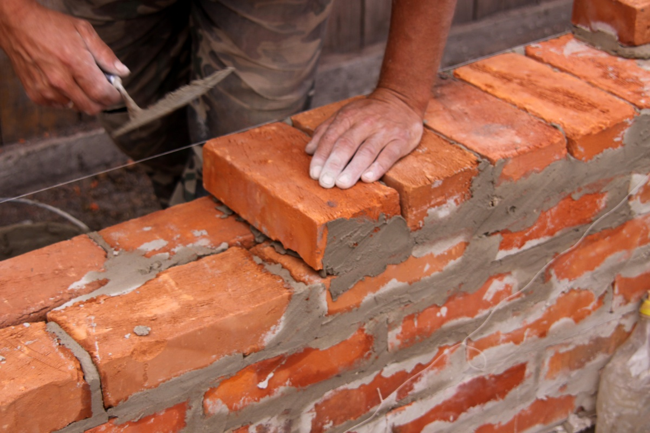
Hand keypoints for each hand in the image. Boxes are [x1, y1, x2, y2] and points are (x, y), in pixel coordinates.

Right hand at [0, 0, 128, 113]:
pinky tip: (65, 83)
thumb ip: (105, 54)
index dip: (113, 96)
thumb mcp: (83, 31)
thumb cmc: (52, 26)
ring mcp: (46, 89)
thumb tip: (122, 72)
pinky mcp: (35, 94)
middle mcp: (59, 80)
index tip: (116, 92)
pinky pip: (60, 106)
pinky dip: (67, 99)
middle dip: (102, 102)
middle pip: (91, 107)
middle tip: (102, 90)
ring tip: (80, 82)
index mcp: (74, 63)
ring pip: (76, 108)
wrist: (17, 25)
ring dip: (84, 99)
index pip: (102, 94)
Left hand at [305, 88, 423, 188]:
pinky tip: (367, 178)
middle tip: (325, 182)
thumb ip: (326, 130)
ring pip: (367, 151)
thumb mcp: (345, 114)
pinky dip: (378, 167)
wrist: (401, 100)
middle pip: (347, 145)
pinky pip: (389, 155)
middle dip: (334, 164)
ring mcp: (384, 131)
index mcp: (348, 117)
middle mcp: (366, 123)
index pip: (331, 138)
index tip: (314, 174)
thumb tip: (309, 150)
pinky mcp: (401, 140)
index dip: (321, 156)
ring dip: (353, 169)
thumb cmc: (368, 113)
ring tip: (342, 183)